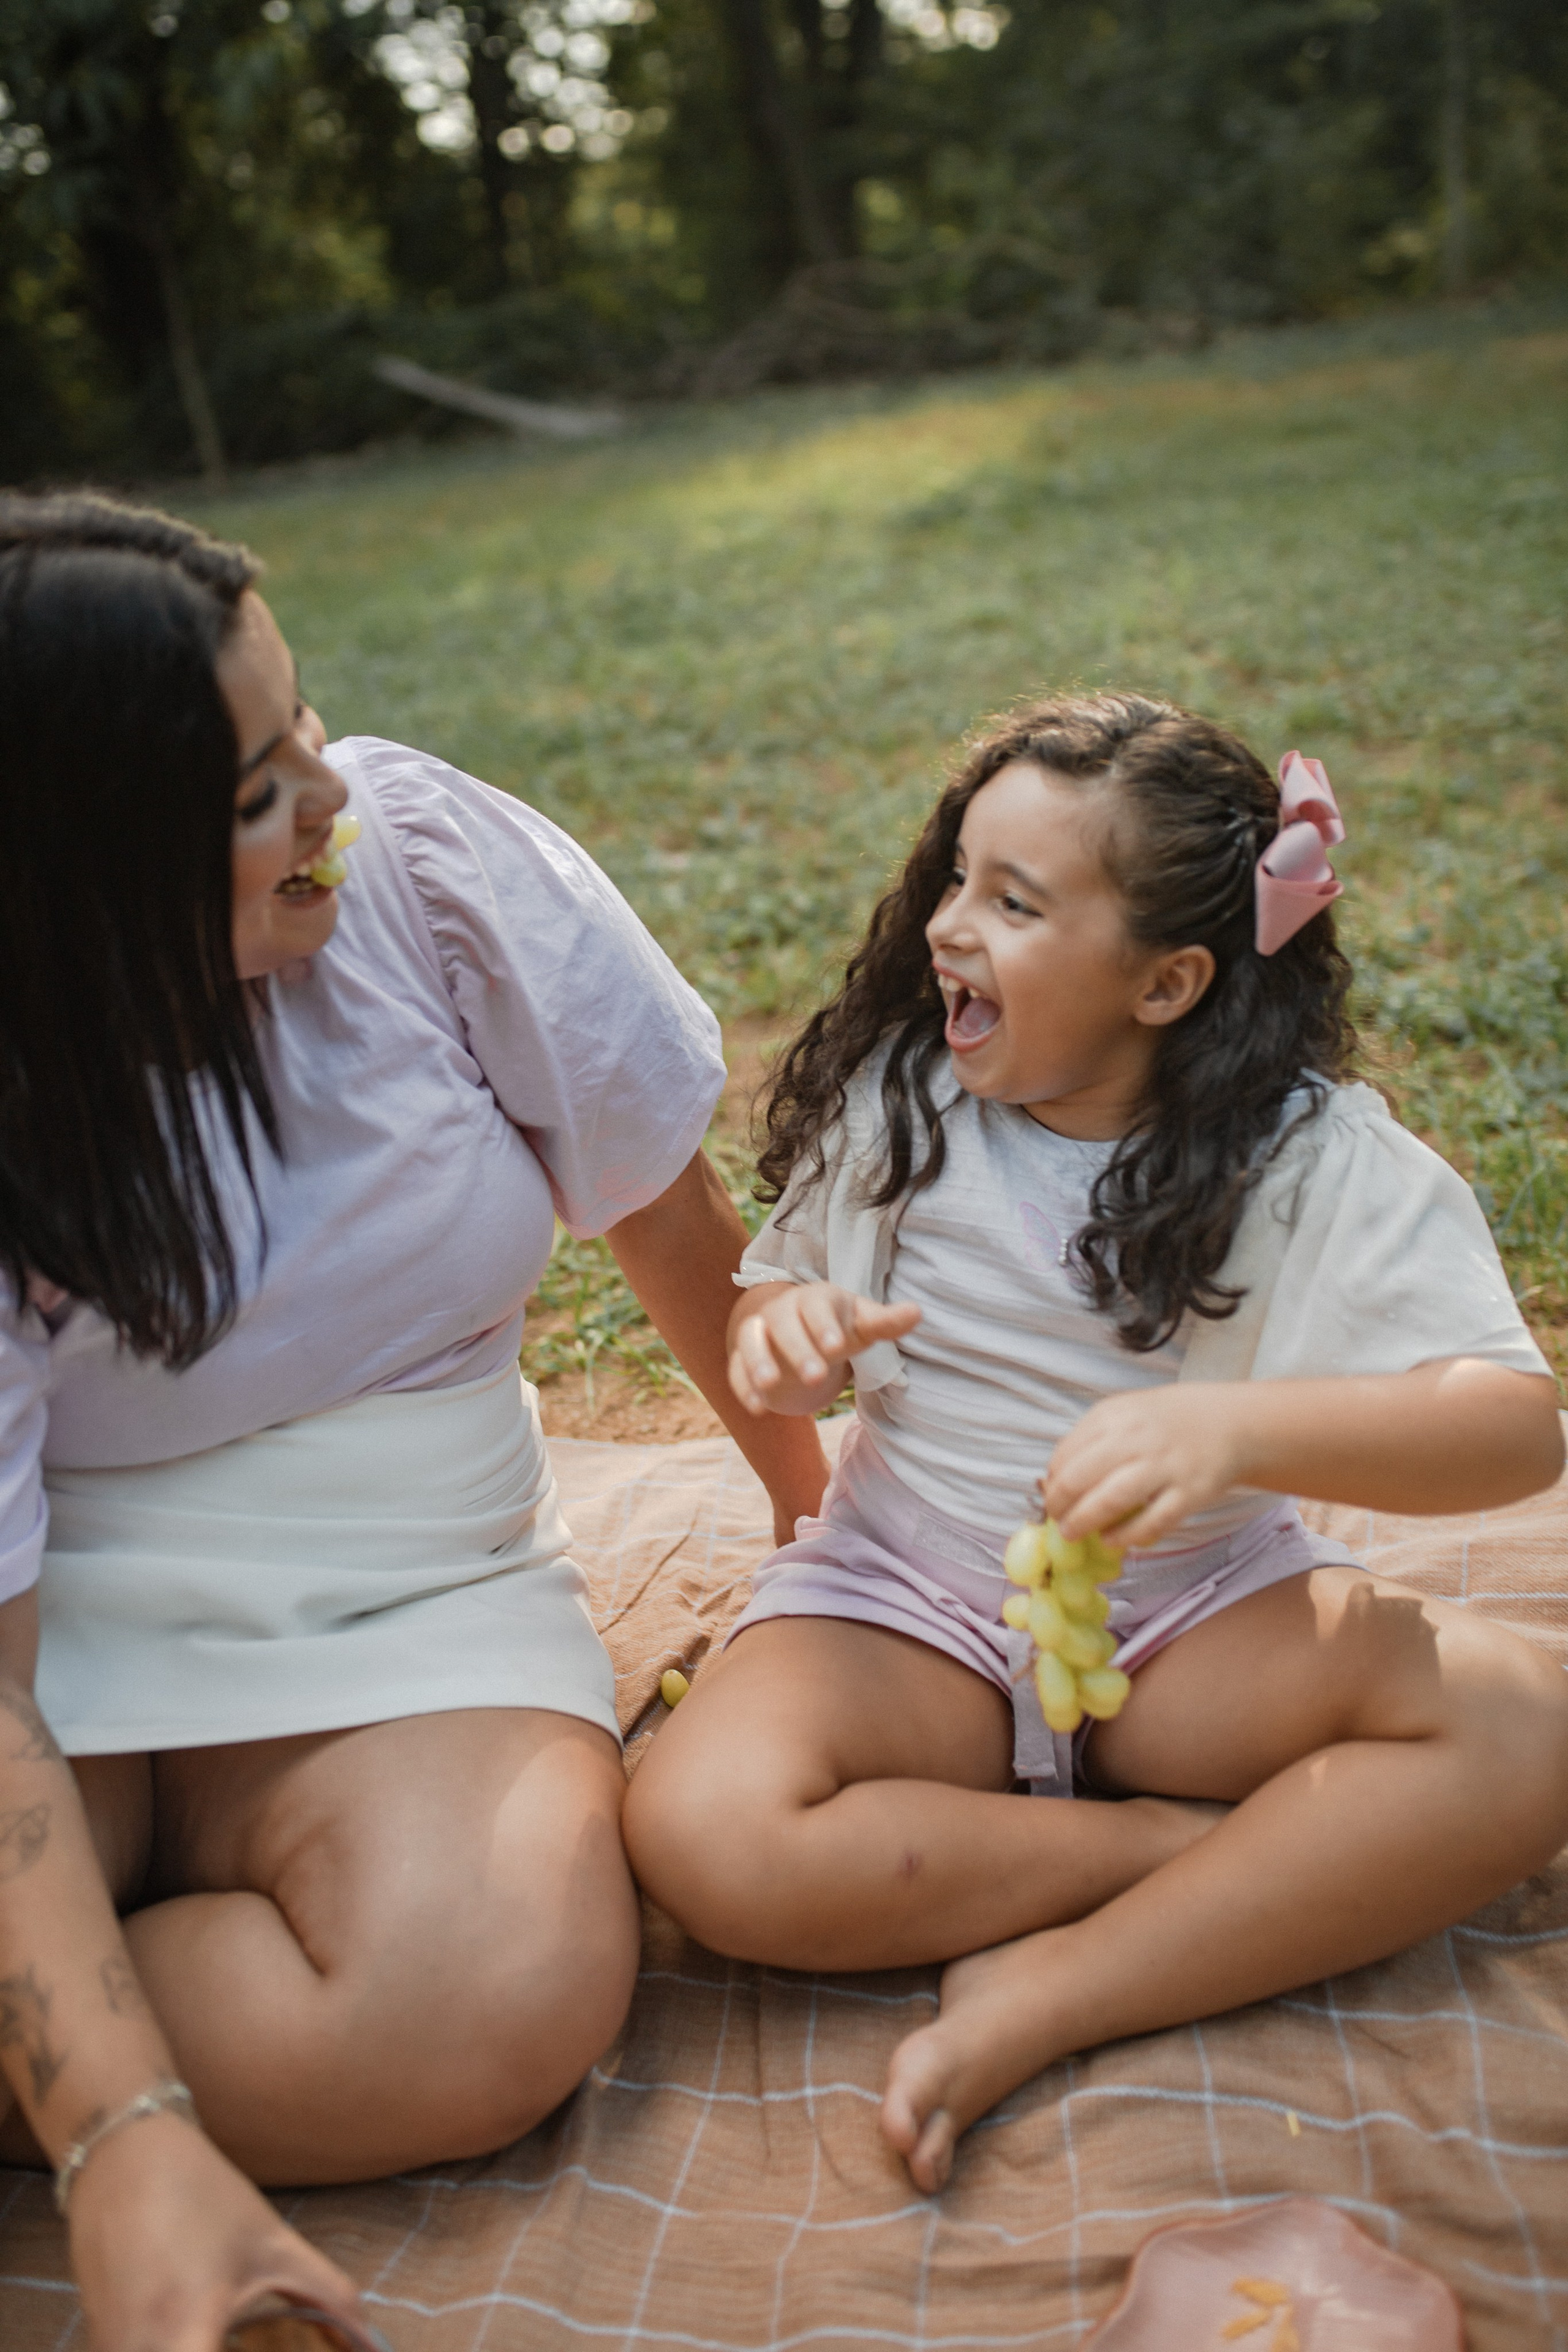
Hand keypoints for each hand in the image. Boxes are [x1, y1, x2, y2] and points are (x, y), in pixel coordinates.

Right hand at [69, 2111, 363, 2351]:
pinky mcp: (95, 2337)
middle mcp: (135, 2348)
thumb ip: (327, 2294)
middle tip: (240, 2334)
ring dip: (190, 2349)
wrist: (123, 2153)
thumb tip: (370, 2336)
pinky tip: (192, 2328)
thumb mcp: (273, 2242)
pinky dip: (162, 2347)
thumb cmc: (204, 2195)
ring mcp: (107, 2345)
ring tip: (221, 2325)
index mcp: (184, 2330)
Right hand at [729, 1283, 920, 1417]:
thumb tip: (917, 1312)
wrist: (794, 1325)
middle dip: (799, 1350)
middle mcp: (783, 1312)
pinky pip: (736, 1368)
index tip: (837, 1347)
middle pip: (785, 1325)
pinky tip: (756, 1408)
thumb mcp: (860, 1324)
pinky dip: (743, 1386)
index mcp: (815, 1299)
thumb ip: (886, 1322)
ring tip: (771, 1386)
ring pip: (752, 1342)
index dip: (825, 1326)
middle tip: (815, 1376)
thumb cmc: (836, 1325)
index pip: (818, 1308)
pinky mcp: (742, 1356)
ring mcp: (759, 1333)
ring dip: (759, 1362)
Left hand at [1041, 1383, 1254, 1550]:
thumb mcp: (1126, 1414)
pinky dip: (1125, 1536)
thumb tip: (1053, 1479)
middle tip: (1055, 1519)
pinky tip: (1110, 1541)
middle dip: (1059, 1503)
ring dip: (1084, 1521)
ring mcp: (1165, 1466)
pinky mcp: (1190, 1494)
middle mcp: (1138, 1438)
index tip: (1050, 1494)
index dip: (1052, 1479)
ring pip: (1112, 1500)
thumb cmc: (1166, 1422)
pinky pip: (1151, 1522)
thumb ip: (1092, 1440)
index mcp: (1116, 1415)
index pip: (1067, 1452)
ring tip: (1071, 1533)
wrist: (1229, 1423)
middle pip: (1081, 1476)